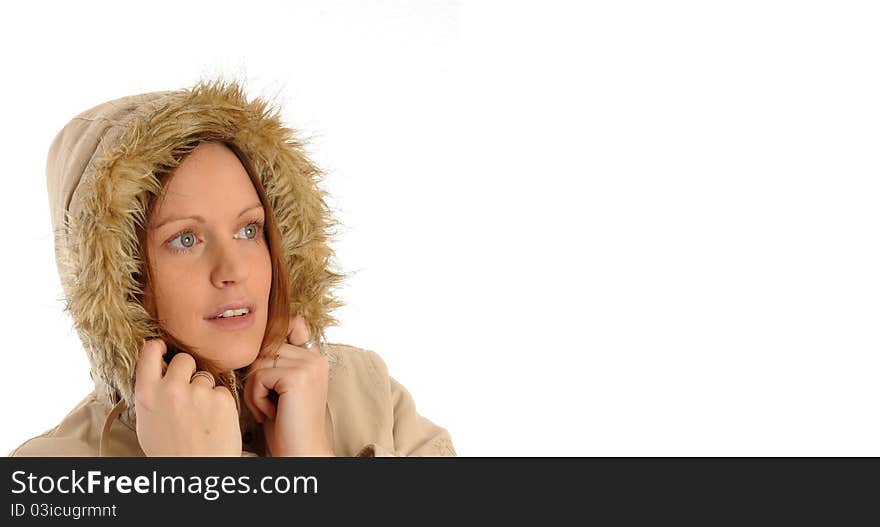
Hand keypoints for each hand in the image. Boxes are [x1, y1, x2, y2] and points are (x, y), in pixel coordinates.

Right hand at [134, 339, 241, 455]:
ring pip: (206, 377)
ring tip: (202, 417)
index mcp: (147, 394)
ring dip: (205, 390)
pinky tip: (215, 421)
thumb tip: (157, 375)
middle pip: (184, 359)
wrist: (196, 472)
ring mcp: (199, 392)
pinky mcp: (222, 398)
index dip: (158, 347)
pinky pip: (222, 390)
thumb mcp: (147, 423)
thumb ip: (152, 396)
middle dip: (188, 371)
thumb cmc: (170, 453)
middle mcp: (172, 389)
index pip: (149, 352)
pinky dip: (220, 403)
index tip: (163, 347)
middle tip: (189, 392)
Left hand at [243, 315, 333, 456]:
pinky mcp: (296, 377)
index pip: (285, 329)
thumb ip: (274, 361)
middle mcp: (315, 358)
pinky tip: (270, 414)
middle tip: (265, 402)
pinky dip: (256, 398)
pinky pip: (258, 376)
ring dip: (253, 389)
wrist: (300, 452)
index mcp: (314, 357)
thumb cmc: (286, 424)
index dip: (268, 349)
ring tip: (267, 409)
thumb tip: (249, 341)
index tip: (268, 378)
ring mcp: (308, 366)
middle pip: (265, 348)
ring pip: (258, 361)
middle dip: (256, 376)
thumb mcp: (280, 386)